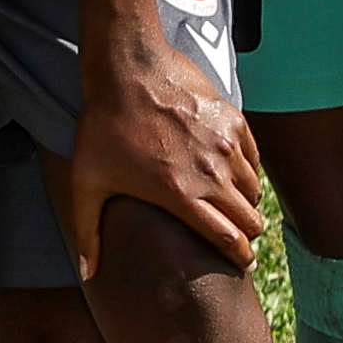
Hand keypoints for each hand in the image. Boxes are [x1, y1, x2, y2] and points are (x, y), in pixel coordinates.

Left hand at [62, 28, 265, 277]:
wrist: (127, 68)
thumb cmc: (103, 127)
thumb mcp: (87, 182)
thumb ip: (88, 233)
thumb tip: (88, 274)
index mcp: (181, 195)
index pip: (230, 240)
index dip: (239, 256)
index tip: (240, 263)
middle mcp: (212, 174)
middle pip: (251, 219)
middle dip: (247, 233)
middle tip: (237, 236)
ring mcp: (226, 146)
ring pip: (255, 189)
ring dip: (246, 202)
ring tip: (230, 204)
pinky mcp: (234, 121)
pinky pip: (254, 158)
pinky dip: (247, 170)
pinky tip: (229, 171)